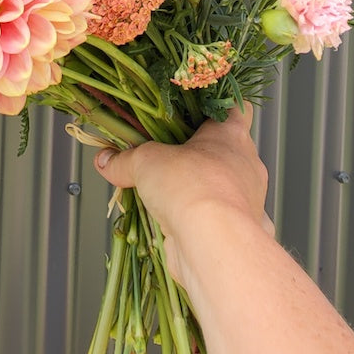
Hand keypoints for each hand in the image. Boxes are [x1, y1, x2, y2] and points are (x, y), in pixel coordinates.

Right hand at [93, 104, 272, 287]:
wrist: (213, 244)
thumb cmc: (193, 188)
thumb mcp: (146, 162)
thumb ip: (125, 159)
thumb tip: (106, 160)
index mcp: (231, 136)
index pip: (237, 109)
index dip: (217, 109)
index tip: (197, 114)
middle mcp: (246, 167)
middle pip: (227, 152)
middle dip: (198, 156)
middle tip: (170, 158)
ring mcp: (247, 201)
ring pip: (223, 188)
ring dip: (199, 191)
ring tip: (168, 195)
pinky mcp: (238, 233)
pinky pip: (219, 221)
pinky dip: (201, 222)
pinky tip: (178, 226)